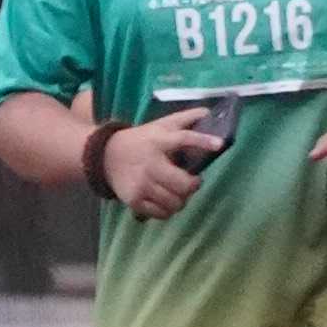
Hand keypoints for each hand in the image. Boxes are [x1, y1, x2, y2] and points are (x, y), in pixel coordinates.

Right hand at [98, 110, 223, 221]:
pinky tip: (165, 199)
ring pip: (175, 202)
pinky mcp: (134, 200)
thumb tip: (208, 113)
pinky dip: (168, 209)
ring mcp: (141, 184)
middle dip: (193, 186)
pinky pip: (162, 213)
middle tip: (192, 182)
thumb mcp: (161, 125)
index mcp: (159, 141)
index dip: (203, 141)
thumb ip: (185, 118)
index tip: (219, 144)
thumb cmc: (142, 140)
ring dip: (181, 199)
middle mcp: (150, 164)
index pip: (183, 139)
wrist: (106, 156)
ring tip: (177, 192)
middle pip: (184, 185)